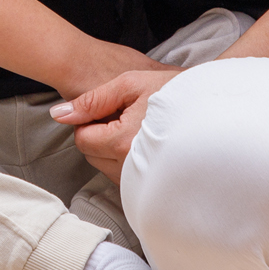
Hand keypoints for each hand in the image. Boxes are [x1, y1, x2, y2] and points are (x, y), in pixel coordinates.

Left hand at [50, 68, 179, 182]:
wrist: (210, 104)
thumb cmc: (172, 90)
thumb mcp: (130, 84)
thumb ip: (92, 100)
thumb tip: (59, 114)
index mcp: (123, 141)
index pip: (83, 140)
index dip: (89, 121)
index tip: (108, 108)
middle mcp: (132, 166)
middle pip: (92, 155)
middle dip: (98, 135)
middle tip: (122, 115)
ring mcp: (144, 179)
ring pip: (106, 168)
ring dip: (111, 149)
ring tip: (135, 127)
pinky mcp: (154, 185)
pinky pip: (125, 177)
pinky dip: (125, 161)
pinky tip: (142, 142)